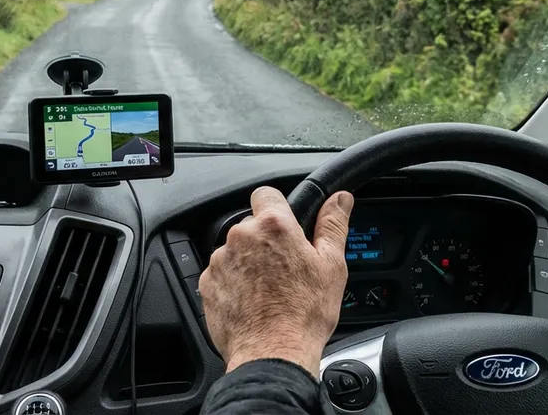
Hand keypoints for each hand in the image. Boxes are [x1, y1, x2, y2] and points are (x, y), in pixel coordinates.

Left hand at [199, 187, 352, 375]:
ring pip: (235, 250)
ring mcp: (220, 261)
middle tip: (285, 267)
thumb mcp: (331, 265)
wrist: (273, 354)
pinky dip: (234, 283)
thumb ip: (333, 225)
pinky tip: (253, 301)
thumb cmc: (304, 314)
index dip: (277, 207)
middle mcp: (241, 238)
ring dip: (249, 262)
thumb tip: (340, 199)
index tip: (285, 224)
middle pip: (251, 225)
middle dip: (266, 240)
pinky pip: (221, 274)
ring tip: (269, 290)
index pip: (266, 194)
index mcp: (273, 226)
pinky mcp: (207, 284)